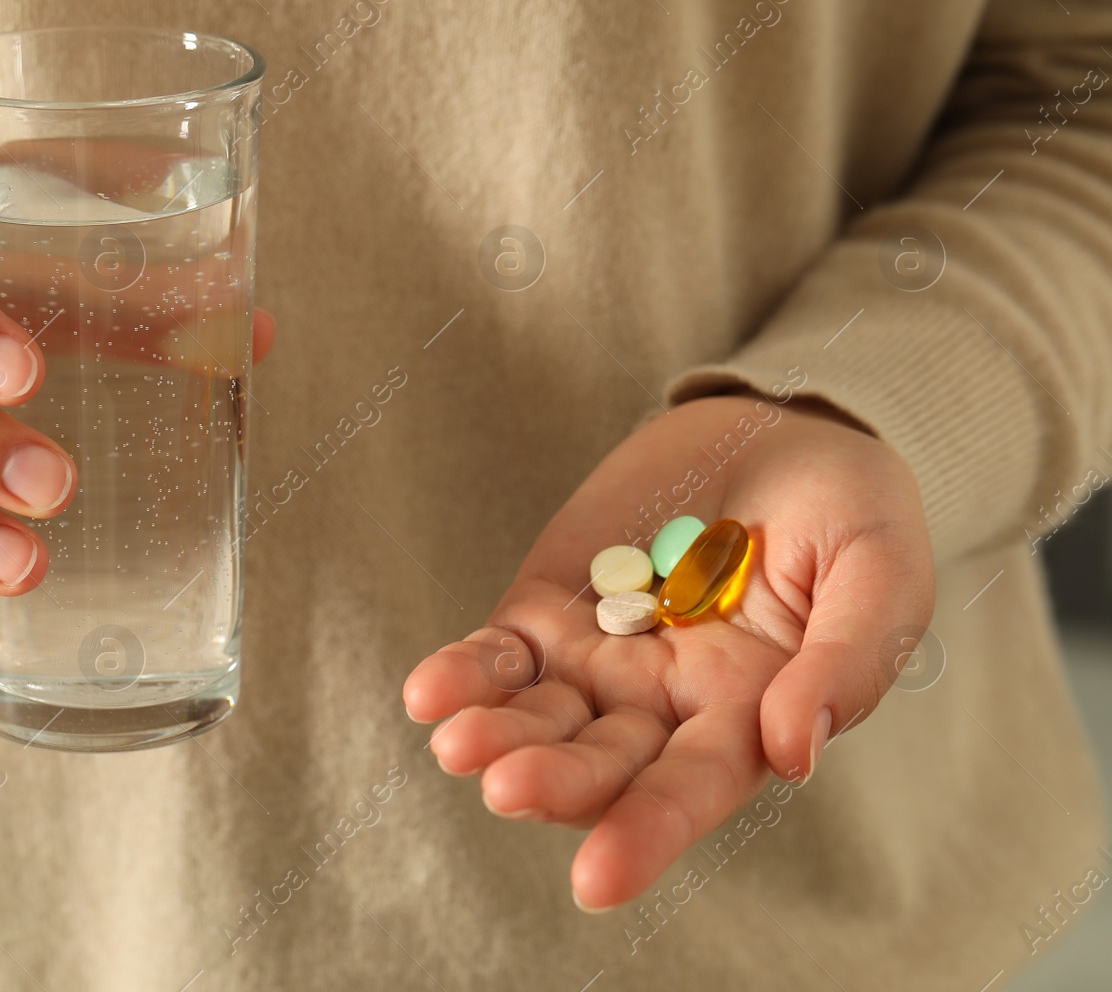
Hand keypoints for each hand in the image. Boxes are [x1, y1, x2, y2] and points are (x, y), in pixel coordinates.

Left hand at [401, 393, 933, 910]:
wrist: (785, 430)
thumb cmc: (852, 512)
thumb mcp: (882, 573)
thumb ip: (848, 661)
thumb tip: (794, 752)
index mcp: (748, 717)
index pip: (692, 789)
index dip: (647, 833)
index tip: (597, 880)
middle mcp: (664, 705)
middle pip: (600, 763)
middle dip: (555, 782)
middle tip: (507, 786)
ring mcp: (598, 658)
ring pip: (537, 717)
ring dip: (494, 734)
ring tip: (454, 742)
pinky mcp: (550, 608)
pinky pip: (499, 653)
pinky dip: (464, 673)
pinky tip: (428, 691)